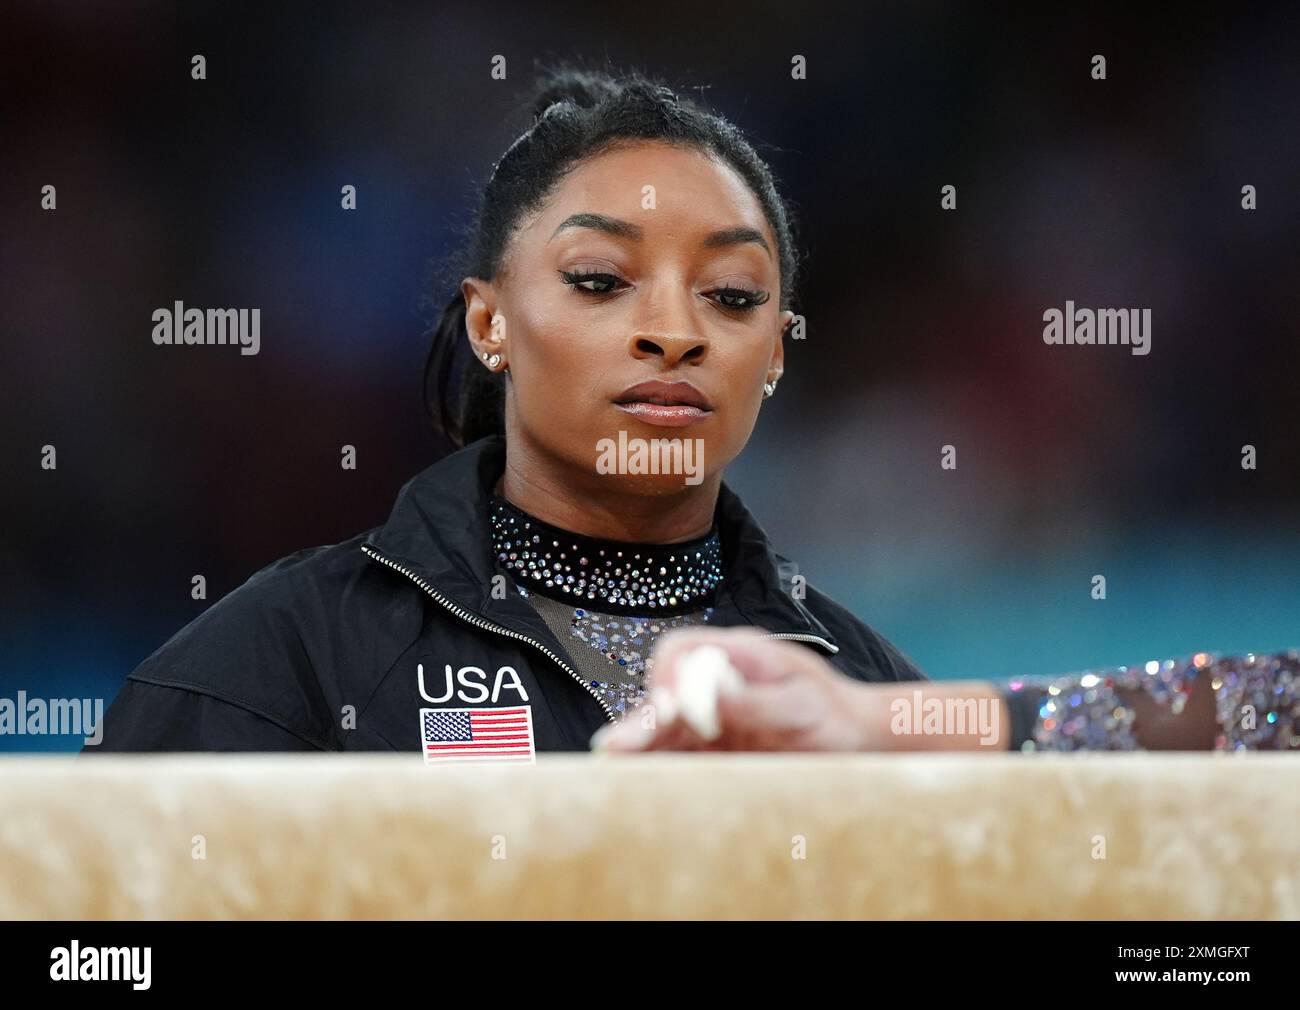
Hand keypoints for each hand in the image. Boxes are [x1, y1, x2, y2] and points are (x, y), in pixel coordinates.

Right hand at [589, 626, 871, 751]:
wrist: (858, 742)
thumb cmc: (835, 717)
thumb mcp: (801, 707)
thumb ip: (755, 700)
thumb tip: (711, 689)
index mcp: (737, 655)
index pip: (682, 650)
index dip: (667, 676)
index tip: (669, 705)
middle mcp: (717, 682)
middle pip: (664, 694)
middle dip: (641, 721)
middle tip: (615, 748)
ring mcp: (713, 715)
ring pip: (665, 728)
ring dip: (641, 747)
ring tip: (612, 767)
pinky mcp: (715, 746)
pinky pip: (679, 755)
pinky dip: (658, 767)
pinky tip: (638, 784)